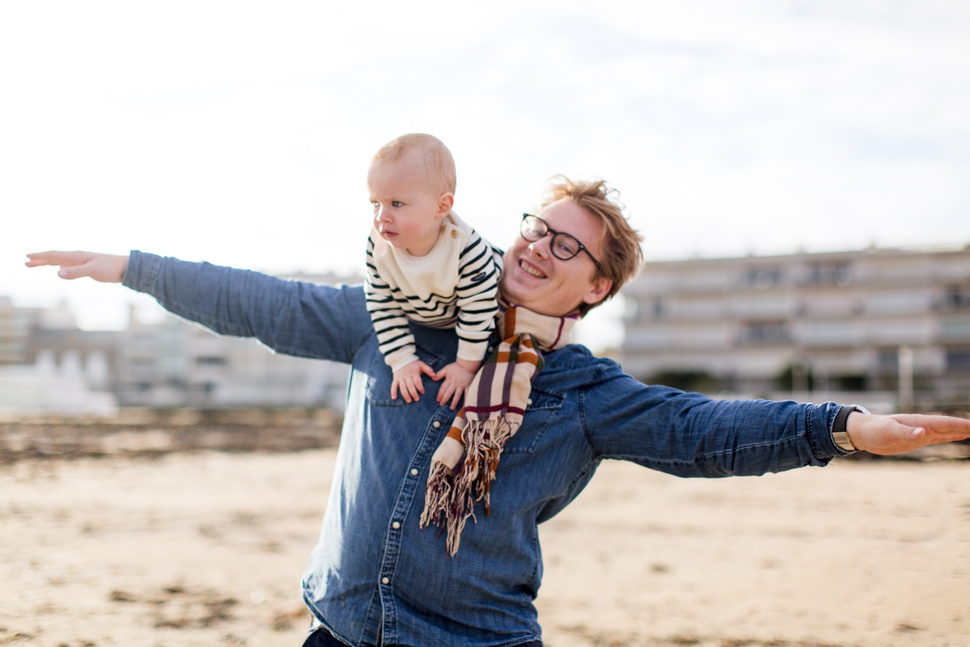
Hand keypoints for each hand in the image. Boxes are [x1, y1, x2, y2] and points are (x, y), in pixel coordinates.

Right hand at [25, 251, 127, 282]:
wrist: (125, 267)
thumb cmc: (110, 268)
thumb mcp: (93, 271)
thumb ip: (76, 272)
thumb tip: (57, 273)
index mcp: (76, 256)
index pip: (54, 255)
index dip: (40, 257)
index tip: (27, 257)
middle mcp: (77, 257)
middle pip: (54, 257)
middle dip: (39, 259)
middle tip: (25, 262)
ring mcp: (81, 261)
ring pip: (60, 260)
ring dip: (47, 262)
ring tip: (35, 264)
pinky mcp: (86, 266)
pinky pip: (67, 264)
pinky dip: (58, 265)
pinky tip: (58, 269)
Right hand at [391, 360, 434, 403]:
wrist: (401, 359)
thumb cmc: (413, 364)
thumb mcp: (421, 364)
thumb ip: (428, 369)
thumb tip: (434, 375)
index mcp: (414, 373)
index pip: (417, 381)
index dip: (420, 387)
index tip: (422, 392)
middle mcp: (407, 376)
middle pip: (410, 386)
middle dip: (414, 393)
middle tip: (417, 399)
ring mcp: (400, 378)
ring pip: (402, 387)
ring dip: (405, 395)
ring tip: (409, 401)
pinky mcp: (395, 379)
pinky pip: (393, 386)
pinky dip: (393, 392)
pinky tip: (394, 398)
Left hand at [433, 360, 477, 409]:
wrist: (467, 363)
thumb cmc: (456, 366)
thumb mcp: (446, 368)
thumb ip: (439, 374)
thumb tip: (432, 378)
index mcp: (449, 379)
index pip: (443, 388)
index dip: (440, 394)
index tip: (437, 400)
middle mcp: (455, 383)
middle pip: (449, 392)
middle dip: (444, 399)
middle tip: (441, 404)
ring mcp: (462, 385)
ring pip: (457, 395)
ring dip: (454, 402)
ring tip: (451, 408)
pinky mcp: (468, 385)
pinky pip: (467, 393)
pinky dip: (466, 399)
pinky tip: (465, 404)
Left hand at [848, 412, 969, 454]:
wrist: (863, 432)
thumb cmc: (874, 430)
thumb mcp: (888, 432)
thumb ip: (905, 433)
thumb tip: (923, 433)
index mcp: (920, 422)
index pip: (946, 423)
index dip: (962, 425)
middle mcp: (924, 426)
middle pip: (951, 426)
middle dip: (968, 427)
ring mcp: (923, 432)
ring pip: (948, 431)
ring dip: (963, 431)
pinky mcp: (918, 439)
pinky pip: (940, 437)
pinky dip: (952, 436)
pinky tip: (960, 436)